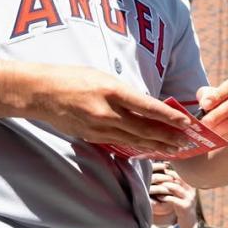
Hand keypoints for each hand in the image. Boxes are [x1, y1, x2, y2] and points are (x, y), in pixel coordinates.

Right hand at [33, 65, 192, 157]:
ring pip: (134, 140)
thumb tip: (147, 106)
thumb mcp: (103, 77)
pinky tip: (148, 149)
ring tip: (173, 149)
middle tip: (186, 142)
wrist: (41, 92)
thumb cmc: (73, 78)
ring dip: (155, 146)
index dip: (169, 117)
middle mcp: (107, 112)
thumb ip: (124, 93)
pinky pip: (119, 143)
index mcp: (112, 91)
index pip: (148, 107)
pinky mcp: (92, 137)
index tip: (185, 122)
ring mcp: (99, 127)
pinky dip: (136, 147)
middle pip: (144, 128)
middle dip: (168, 137)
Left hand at [150, 166, 197, 227]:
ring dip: (165, 186)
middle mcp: (191, 191)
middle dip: (166, 178)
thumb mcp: (181, 196)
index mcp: (190, 187)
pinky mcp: (185, 207)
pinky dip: (165, 197)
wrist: (190, 223)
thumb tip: (166, 176)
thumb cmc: (182, 208)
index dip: (170, 173)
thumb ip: (177, 187)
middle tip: (157, 178)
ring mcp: (189, 199)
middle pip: (178, 180)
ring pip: (176, 188)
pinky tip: (159, 197)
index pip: (180, 176)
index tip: (161, 171)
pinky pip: (174, 199)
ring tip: (157, 186)